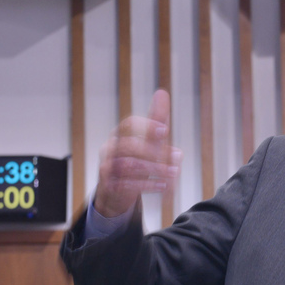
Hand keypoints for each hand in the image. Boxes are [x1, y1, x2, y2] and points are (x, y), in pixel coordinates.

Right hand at [94, 89, 181, 217]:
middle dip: (154, 151)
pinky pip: (126, 184)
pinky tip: (164, 185)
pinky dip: (147, 184)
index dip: (146, 125)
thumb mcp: (147, 141)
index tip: (165, 130)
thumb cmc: (135, 161)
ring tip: (174, 172)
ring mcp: (107, 167)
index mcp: (119, 134)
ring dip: (154, 168)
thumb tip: (162, 93)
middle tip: (178, 157)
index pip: (129, 124)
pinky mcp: (109, 185)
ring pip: (127, 165)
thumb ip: (156, 120)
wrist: (115, 192)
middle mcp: (110, 148)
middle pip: (128, 146)